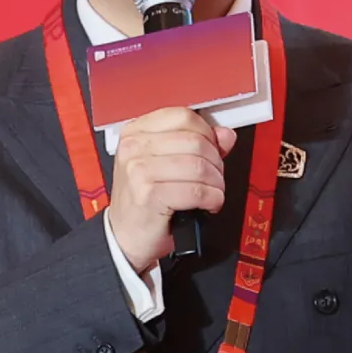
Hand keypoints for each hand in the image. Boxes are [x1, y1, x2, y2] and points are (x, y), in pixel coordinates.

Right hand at [107, 107, 237, 272]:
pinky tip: (208, 203)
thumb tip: (226, 135)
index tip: (212, 147)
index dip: (206, 132)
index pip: (183, 116)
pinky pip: (197, 191)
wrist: (125, 236)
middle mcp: (134, 147)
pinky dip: (212, 199)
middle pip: (196, 141)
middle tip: (214, 176)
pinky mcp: (149, 195)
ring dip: (216, 183)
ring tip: (212, 192)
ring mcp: (139, 170)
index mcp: (136, 131)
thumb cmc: (144, 199)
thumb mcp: (164, 164)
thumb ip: (196, 144)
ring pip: (199, 166)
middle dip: (216, 161)